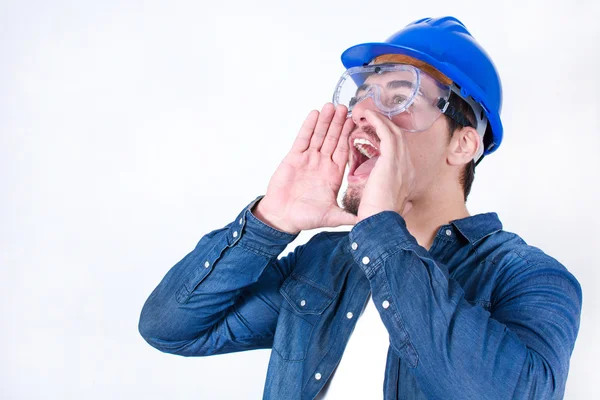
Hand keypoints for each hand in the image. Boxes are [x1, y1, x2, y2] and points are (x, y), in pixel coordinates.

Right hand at [254, 103, 358, 233]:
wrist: (281, 217)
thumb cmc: (305, 218)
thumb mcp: (332, 216)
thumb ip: (348, 216)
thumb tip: (368, 221)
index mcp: (333, 175)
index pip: (344, 151)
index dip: (349, 136)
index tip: (356, 123)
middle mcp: (322, 164)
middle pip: (332, 139)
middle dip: (339, 123)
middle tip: (346, 107)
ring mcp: (308, 159)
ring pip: (319, 136)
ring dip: (325, 121)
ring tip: (331, 105)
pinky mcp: (294, 158)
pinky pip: (302, 139)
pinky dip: (308, 126)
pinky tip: (314, 114)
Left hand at [357, 110, 415, 221]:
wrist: (381, 224)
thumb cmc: (380, 219)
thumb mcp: (395, 209)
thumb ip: (401, 204)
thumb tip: (407, 206)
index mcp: (407, 178)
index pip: (401, 152)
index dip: (390, 140)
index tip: (377, 133)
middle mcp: (408, 167)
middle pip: (400, 138)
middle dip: (386, 126)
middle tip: (372, 117)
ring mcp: (402, 162)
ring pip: (394, 132)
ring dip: (381, 120)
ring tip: (369, 113)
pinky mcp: (391, 159)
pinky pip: (386, 133)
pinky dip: (378, 122)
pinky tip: (368, 115)